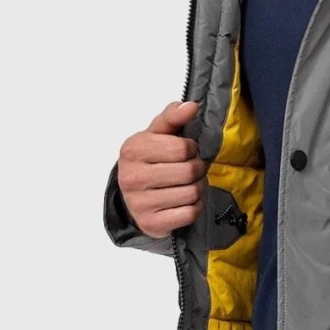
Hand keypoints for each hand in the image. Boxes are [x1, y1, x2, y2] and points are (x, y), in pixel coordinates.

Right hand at [116, 101, 204, 237]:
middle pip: (188, 171)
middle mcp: (132, 177)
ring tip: (187, 185)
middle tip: (190, 170)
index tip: (185, 151)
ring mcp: (139, 203)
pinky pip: (189, 213)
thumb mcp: (157, 134)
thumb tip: (191, 106)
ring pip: (191, 193)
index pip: (182, 148)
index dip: (191, 148)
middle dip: (196, 169)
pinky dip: (193, 207)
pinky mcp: (150, 224)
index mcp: (133, 150)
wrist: (133, 195)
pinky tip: (183, 202)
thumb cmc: (149, 160)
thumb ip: (173, 117)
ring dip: (197, 188)